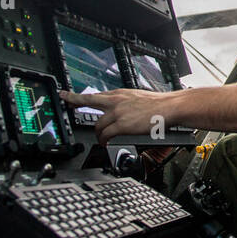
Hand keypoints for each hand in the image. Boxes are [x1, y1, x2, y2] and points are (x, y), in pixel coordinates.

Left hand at [58, 88, 177, 142]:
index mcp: (120, 94)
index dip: (78, 95)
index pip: (95, 94)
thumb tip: (119, 110)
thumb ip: (125, 103)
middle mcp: (116, 101)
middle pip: (88, 102)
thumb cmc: (159, 104)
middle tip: (68, 105)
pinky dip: (104, 140)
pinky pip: (106, 134)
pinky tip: (105, 143)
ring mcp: (118, 113)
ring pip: (98, 124)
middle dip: (74, 103)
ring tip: (100, 138)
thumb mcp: (138, 97)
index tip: (67, 95)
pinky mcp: (122, 125)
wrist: (169, 107)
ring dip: (97, 133)